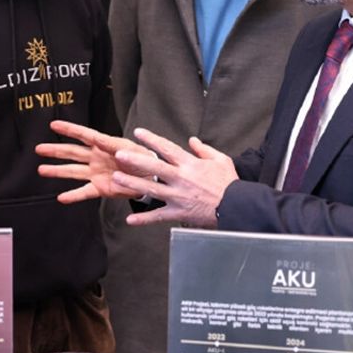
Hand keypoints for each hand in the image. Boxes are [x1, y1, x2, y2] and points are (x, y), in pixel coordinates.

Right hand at [36, 120, 152, 203]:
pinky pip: (84, 192)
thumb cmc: (144, 160)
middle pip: (72, 152)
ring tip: (41, 170)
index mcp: (104, 145)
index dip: (69, 129)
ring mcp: (96, 173)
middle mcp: (96, 158)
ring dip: (57, 171)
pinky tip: (61, 198)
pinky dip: (73, 196)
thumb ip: (116, 146)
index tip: (54, 124)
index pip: (84, 135)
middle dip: (55, 151)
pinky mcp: (100, 188)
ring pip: (72, 171)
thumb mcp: (133, 150)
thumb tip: (103, 143)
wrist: (152, 178)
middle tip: (39, 149)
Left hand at [111, 128, 237, 228]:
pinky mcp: (178, 212)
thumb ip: (204, 150)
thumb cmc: (229, 183)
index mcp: (190, 164)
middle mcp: (181, 178)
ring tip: (116, 178)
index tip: (138, 133)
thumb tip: (193, 141)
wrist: (236, 206)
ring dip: (132, 183)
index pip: (167, 148)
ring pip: (151, 189)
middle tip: (120, 154)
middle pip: (154, 167)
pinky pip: (159, 216)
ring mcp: (178, 196)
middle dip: (136, 160)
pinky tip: (130, 220)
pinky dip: (144, 219)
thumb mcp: (221, 160)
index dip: (152, 139)